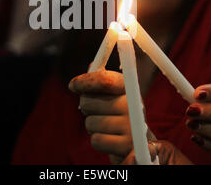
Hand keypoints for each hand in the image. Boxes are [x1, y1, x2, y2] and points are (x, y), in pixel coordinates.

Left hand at [69, 70, 191, 164]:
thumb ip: (101, 81)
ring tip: (106, 127)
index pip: (104, 80)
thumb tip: (91, 65)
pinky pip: (96, 140)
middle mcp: (133, 104)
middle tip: (97, 111)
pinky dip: (98, 141)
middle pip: (88, 101)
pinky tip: (109, 140)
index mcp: (129, 88)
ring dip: (92, 126)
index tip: (73, 85)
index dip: (84, 81)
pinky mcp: (127, 145)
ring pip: (90, 122)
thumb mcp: (112, 95)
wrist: (138, 143)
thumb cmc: (118, 115)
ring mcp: (132, 125)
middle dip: (86, 107)